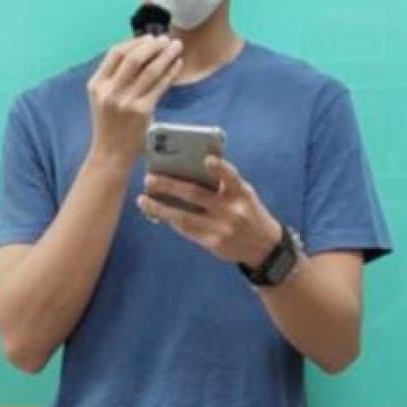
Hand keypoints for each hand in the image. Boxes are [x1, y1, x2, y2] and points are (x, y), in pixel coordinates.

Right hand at [87, 34, 182, 168]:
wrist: (111, 154)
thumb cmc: (110, 125)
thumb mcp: (102, 98)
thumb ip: (115, 77)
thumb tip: (142, 51)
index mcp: (97, 84)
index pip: (115, 53)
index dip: (135, 42)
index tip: (150, 37)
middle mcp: (109, 91)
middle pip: (134, 57)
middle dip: (153, 45)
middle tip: (167, 39)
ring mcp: (126, 102)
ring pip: (150, 70)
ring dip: (166, 55)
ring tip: (177, 47)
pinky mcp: (142, 112)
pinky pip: (160, 85)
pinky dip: (171, 72)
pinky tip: (177, 65)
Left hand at [137, 156, 283, 266]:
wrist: (264, 247)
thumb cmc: (247, 212)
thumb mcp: (244, 196)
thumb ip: (222, 185)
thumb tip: (184, 172)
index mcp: (242, 193)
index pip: (231, 177)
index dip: (220, 168)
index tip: (207, 160)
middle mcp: (232, 211)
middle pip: (196, 195)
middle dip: (170, 185)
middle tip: (149, 178)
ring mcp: (222, 229)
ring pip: (184, 217)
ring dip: (160, 208)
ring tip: (142, 199)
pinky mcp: (213, 243)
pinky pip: (187, 230)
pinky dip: (171, 219)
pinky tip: (158, 212)